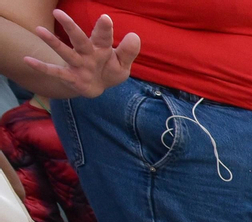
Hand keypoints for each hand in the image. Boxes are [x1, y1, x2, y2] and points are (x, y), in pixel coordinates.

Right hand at [22, 12, 139, 99]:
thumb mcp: (123, 65)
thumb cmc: (108, 70)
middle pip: (79, 39)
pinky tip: (27, 59)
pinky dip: (42, 67)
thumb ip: (128, 52)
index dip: (105, 29)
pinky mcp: (71, 77)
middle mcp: (88, 53)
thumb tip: (134, 36)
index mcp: (102, 48)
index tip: (105, 18)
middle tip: (58, 13)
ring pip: (65, 52)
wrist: (96, 87)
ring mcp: (78, 64)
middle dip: (70, 27)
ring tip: (39, 29)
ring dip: (52, 42)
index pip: (104, 37)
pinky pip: (55, 71)